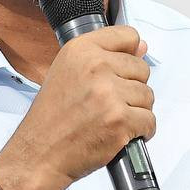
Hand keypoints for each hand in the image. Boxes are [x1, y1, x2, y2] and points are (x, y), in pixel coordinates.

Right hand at [0, 25, 153, 189]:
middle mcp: (96, 67)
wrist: (40, 153)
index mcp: (81, 50)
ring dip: (136, 111)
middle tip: (108, 104)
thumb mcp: (68, 73)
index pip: (128, 35)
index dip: (130, 54)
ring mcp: (109, 94)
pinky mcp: (120, 120)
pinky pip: (150, 121)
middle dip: (132, 89)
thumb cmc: (52, 118)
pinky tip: (119, 133)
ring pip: (148, 96)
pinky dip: (140, 131)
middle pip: (142, 69)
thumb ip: (104, 57)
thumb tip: (141, 47)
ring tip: (111, 119)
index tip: (121, 70)